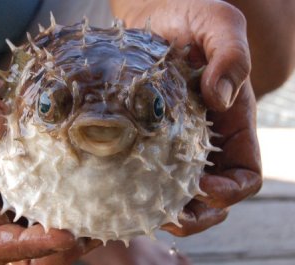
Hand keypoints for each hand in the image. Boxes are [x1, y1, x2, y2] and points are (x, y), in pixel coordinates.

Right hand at [0, 52, 95, 263]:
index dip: (27, 245)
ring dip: (73, 229)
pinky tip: (99, 190)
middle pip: (22, 246)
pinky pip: (51, 195)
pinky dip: (74, 200)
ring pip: (40, 226)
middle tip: (93, 233)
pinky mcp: (28, 170)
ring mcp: (9, 186)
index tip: (63, 235)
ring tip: (105, 218)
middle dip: (58, 249)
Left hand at [111, 0, 261, 234]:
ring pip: (178, 191)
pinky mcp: (146, 136)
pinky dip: (140, 191)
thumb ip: (230, 53)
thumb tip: (220, 97)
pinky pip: (148, 173)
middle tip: (167, 218)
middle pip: (212, 195)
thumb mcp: (217, 22)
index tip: (203, 190)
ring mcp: (174, 140)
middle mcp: (204, 138)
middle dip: (197, 215)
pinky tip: (120, 193)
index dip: (230, 191)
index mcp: (231, 122)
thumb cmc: (186, 15)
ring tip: (141, 215)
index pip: (244, 173)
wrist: (150, 14)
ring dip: (166, 210)